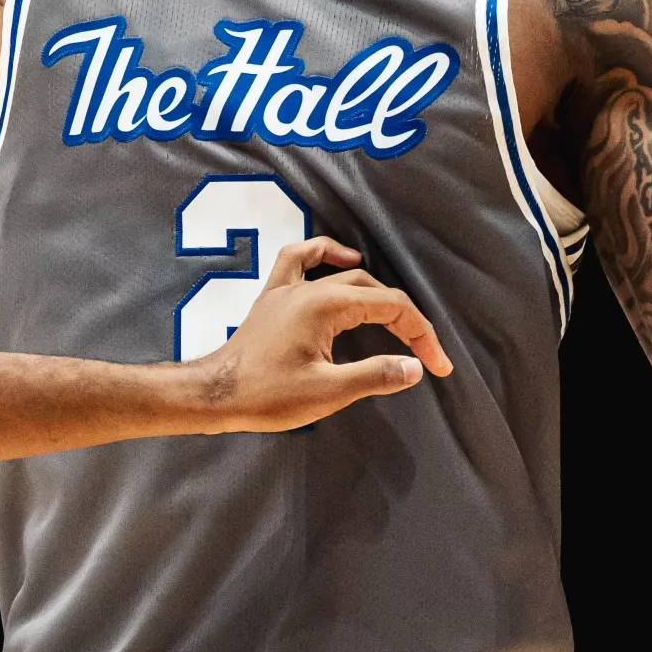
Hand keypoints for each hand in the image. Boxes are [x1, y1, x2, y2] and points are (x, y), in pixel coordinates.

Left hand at [197, 238, 452, 431]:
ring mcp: (288, 288)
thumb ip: (374, 375)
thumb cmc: (268, 395)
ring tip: (397, 319)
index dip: (422, 335)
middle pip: (373, 290)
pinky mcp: (273, 298)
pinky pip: (302, 260)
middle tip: (422, 355)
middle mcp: (309, 287)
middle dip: (404, 320)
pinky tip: (342, 260)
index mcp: (326, 304)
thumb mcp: (328, 392)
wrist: (215, 394)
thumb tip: (414, 367)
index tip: (437, 367)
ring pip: (344, 276)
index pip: (392, 307)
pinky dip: (326, 255)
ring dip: (375, 293)